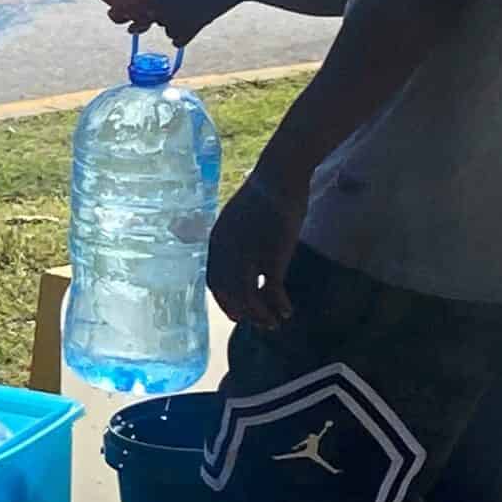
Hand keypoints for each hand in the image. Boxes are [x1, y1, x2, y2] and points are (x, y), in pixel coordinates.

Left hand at [143, 0, 242, 48]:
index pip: (144, 2)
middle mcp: (169, 7)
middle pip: (155, 17)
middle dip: (161, 13)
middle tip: (177, 4)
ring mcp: (183, 19)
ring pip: (167, 31)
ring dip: (172, 26)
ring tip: (185, 15)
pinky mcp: (197, 27)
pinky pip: (178, 41)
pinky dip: (180, 37)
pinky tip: (188, 26)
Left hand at [208, 169, 305, 330]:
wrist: (278, 178)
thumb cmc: (263, 195)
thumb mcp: (237, 218)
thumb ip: (234, 238)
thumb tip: (241, 253)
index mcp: (217, 243)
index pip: (214, 281)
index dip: (224, 300)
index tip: (237, 313)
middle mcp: (227, 253)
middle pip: (229, 294)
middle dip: (242, 313)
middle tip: (257, 323)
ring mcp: (248, 256)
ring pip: (248, 298)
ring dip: (260, 315)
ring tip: (274, 323)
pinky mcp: (271, 256)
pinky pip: (271, 291)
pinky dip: (279, 305)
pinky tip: (288, 311)